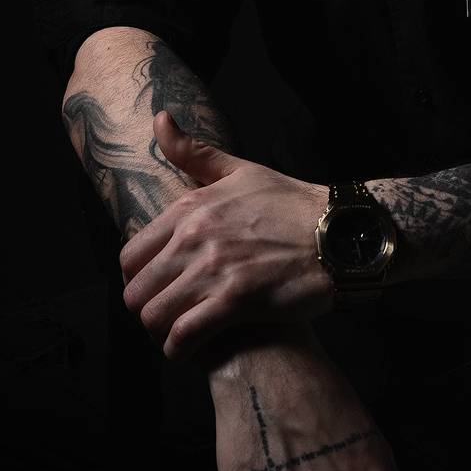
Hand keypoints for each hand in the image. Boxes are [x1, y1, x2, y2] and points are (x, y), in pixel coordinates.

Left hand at [120, 113, 333, 359]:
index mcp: (190, 208)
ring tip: (179, 335)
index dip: (138, 279)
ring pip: (153, 316)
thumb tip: (159, 118)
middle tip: (168, 316)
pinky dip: (180, 350)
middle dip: (146, 310)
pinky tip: (190, 351)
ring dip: (161, 333)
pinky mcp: (237, 300)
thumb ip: (194, 152)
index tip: (158, 288)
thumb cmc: (292, 204)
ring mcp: (214, 269)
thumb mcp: (241, 170)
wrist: (340, 233)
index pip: (130, 256)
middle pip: (136, 291)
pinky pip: (185, 336)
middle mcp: (194, 237)